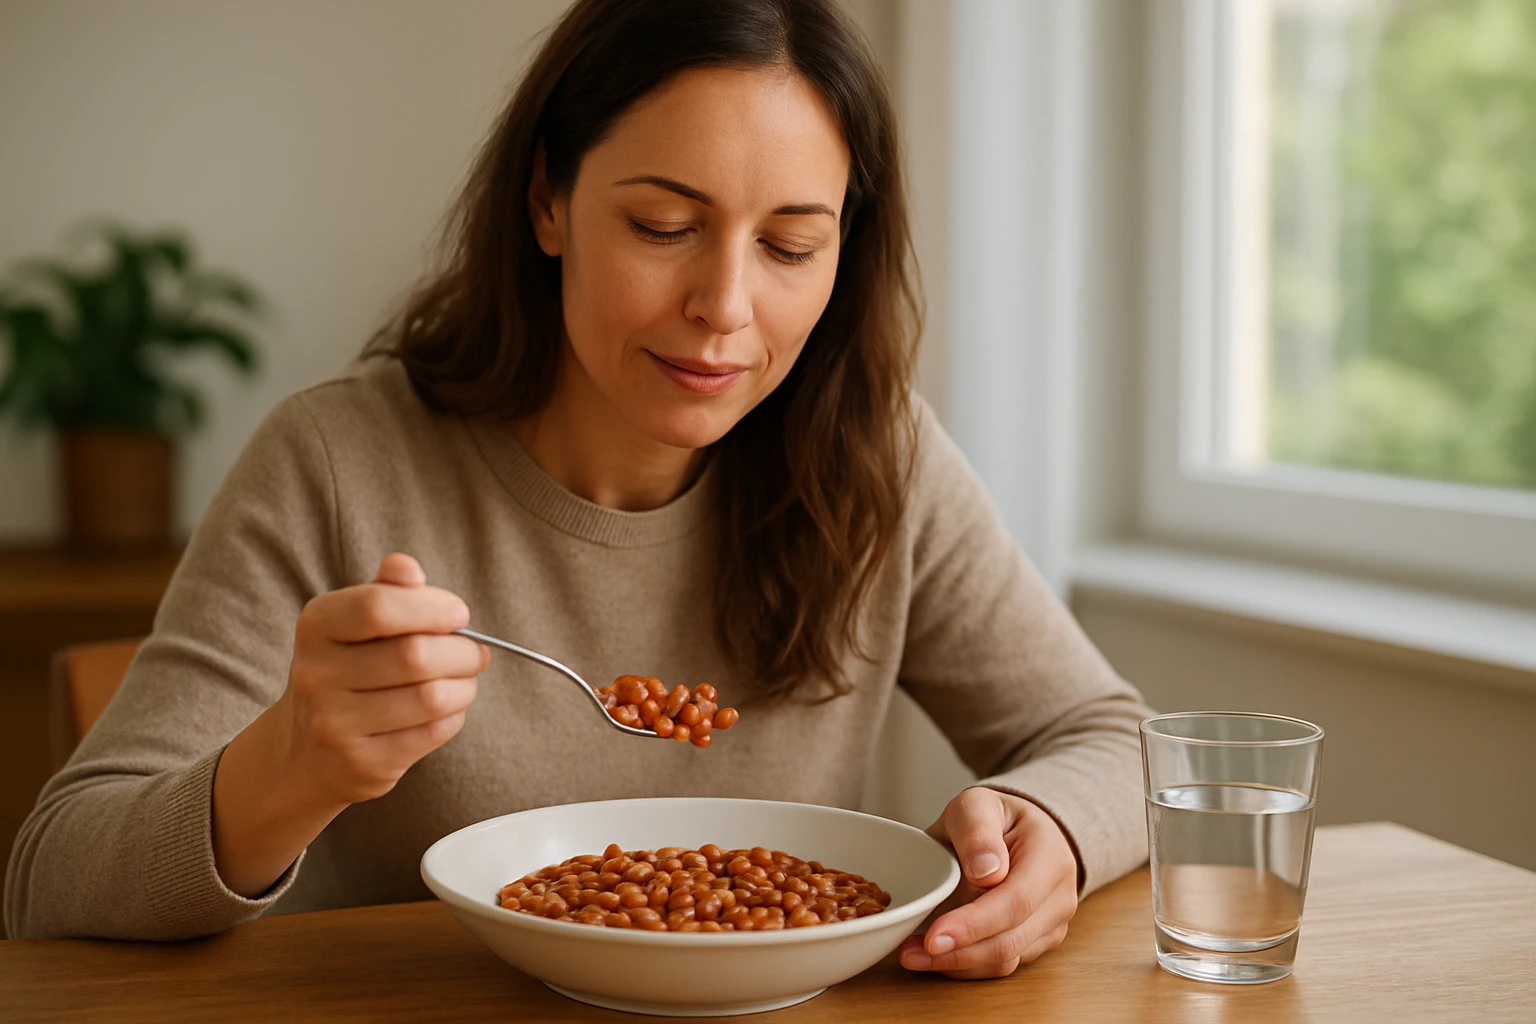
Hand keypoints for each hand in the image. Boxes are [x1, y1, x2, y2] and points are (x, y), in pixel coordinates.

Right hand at [213, 553, 485, 896]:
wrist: (305, 752)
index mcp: (316, 626)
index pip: (378, 606)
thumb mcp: (354, 623)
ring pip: (431, 697)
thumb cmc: (347, 670)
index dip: (432, 607)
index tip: (459, 615)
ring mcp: (335, 724)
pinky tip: (447, 709)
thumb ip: (385, 590)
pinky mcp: (361, 764)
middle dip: (462, 651)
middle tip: (474, 652)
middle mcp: (316, 675)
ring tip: (463, 680)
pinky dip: (454, 716)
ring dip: (464, 686)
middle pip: (415, 655)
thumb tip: (407, 567)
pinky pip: (432, 733)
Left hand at [898, 787, 1079, 978]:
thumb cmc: (994, 818)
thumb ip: (977, 831)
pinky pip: (1002, 965)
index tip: (934, 937)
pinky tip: (935, 955)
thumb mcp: (977, 805)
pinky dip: (966, 965)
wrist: (1019, 832)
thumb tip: (986, 872)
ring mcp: (1052, 924)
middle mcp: (1059, 896)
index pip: (1016, 902)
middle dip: (957, 953)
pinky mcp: (1037, 942)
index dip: (974, 925)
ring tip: (913, 954)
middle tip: (908, 953)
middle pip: (1011, 940)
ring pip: (1006, 960)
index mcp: (1050, 857)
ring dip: (957, 964)